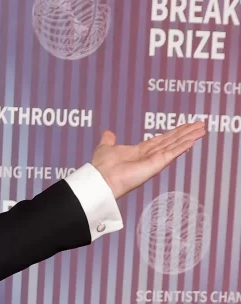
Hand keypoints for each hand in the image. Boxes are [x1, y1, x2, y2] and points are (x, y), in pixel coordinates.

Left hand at [90, 120, 206, 198]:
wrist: (101, 179)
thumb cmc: (101, 167)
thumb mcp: (105, 148)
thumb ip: (109, 140)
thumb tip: (108, 132)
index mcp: (139, 152)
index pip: (160, 140)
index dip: (173, 132)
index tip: (184, 126)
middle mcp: (149, 156)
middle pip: (171, 141)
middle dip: (185, 132)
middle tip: (200, 124)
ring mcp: (154, 160)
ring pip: (175, 145)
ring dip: (189, 136)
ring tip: (202, 129)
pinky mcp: (156, 164)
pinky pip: (172, 152)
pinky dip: (183, 146)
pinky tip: (194, 139)